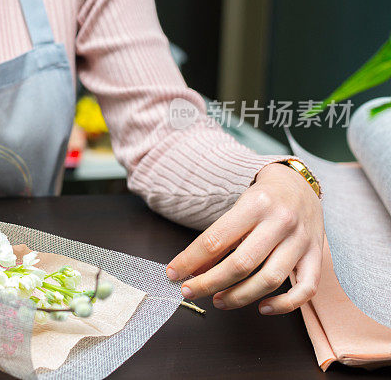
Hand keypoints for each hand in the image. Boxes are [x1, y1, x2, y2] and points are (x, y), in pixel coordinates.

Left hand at [166, 162, 323, 313]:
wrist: (298, 184)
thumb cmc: (262, 198)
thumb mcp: (237, 208)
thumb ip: (219, 238)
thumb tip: (195, 269)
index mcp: (255, 205)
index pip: (215, 240)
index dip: (190, 261)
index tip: (173, 273)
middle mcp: (280, 222)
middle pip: (241, 264)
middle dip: (209, 283)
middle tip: (190, 291)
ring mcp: (302, 240)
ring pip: (270, 280)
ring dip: (239, 297)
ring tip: (218, 301)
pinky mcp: (317, 255)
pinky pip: (305, 289)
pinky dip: (284, 305)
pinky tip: (263, 308)